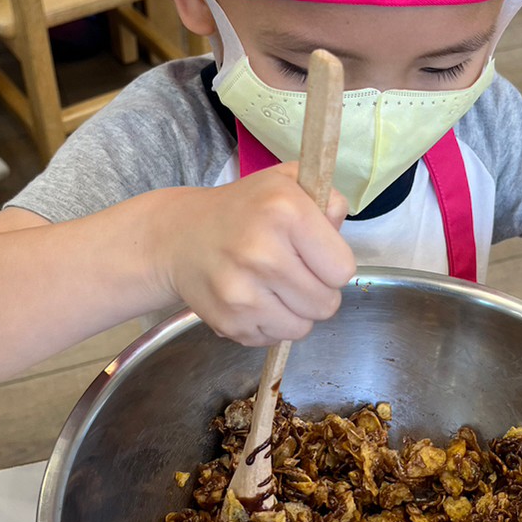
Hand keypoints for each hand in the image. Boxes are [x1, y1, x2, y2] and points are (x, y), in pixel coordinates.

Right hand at [156, 164, 354, 345]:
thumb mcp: (287, 183)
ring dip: (295, 311)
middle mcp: (262, 253)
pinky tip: (254, 298)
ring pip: (302, 328)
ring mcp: (241, 292)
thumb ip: (326, 199)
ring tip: (274, 286)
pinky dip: (270, 324)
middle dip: (317, 291)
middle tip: (294, 272)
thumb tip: (337, 224)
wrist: (179, 237)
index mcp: (285, 212)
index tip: (314, 254)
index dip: (333, 264)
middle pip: (327, 304)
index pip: (343, 270)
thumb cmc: (243, 210)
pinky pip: (274, 339)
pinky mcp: (228, 322)